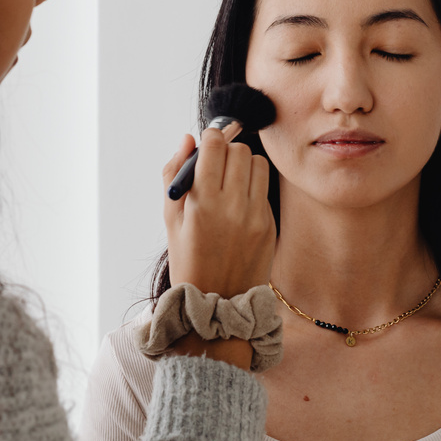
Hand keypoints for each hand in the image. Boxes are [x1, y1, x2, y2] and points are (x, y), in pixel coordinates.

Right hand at [161, 128, 274, 298]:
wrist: (218, 303)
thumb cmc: (188, 260)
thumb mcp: (170, 219)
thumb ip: (175, 173)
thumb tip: (188, 139)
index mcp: (202, 203)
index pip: (214, 146)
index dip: (209, 137)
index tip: (205, 144)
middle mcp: (232, 206)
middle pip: (239, 149)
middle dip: (226, 149)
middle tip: (216, 164)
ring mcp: (255, 216)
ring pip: (257, 163)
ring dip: (243, 163)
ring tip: (230, 181)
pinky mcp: (270, 225)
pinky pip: (265, 187)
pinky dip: (252, 185)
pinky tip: (239, 202)